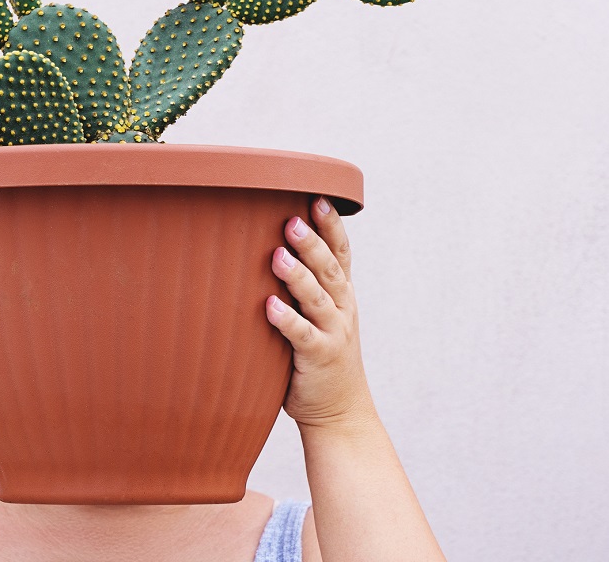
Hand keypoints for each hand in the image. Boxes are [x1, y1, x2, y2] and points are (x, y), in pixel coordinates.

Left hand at [265, 196, 374, 431]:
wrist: (340, 410)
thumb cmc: (319, 357)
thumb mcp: (319, 316)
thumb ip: (303, 287)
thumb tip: (266, 247)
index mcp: (342, 295)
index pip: (341, 253)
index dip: (332, 226)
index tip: (319, 198)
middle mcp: (342, 309)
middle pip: (329, 269)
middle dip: (312, 242)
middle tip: (292, 219)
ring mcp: (334, 333)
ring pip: (318, 298)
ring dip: (298, 276)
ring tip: (277, 256)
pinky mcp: (319, 357)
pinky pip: (303, 335)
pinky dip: (287, 320)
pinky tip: (269, 307)